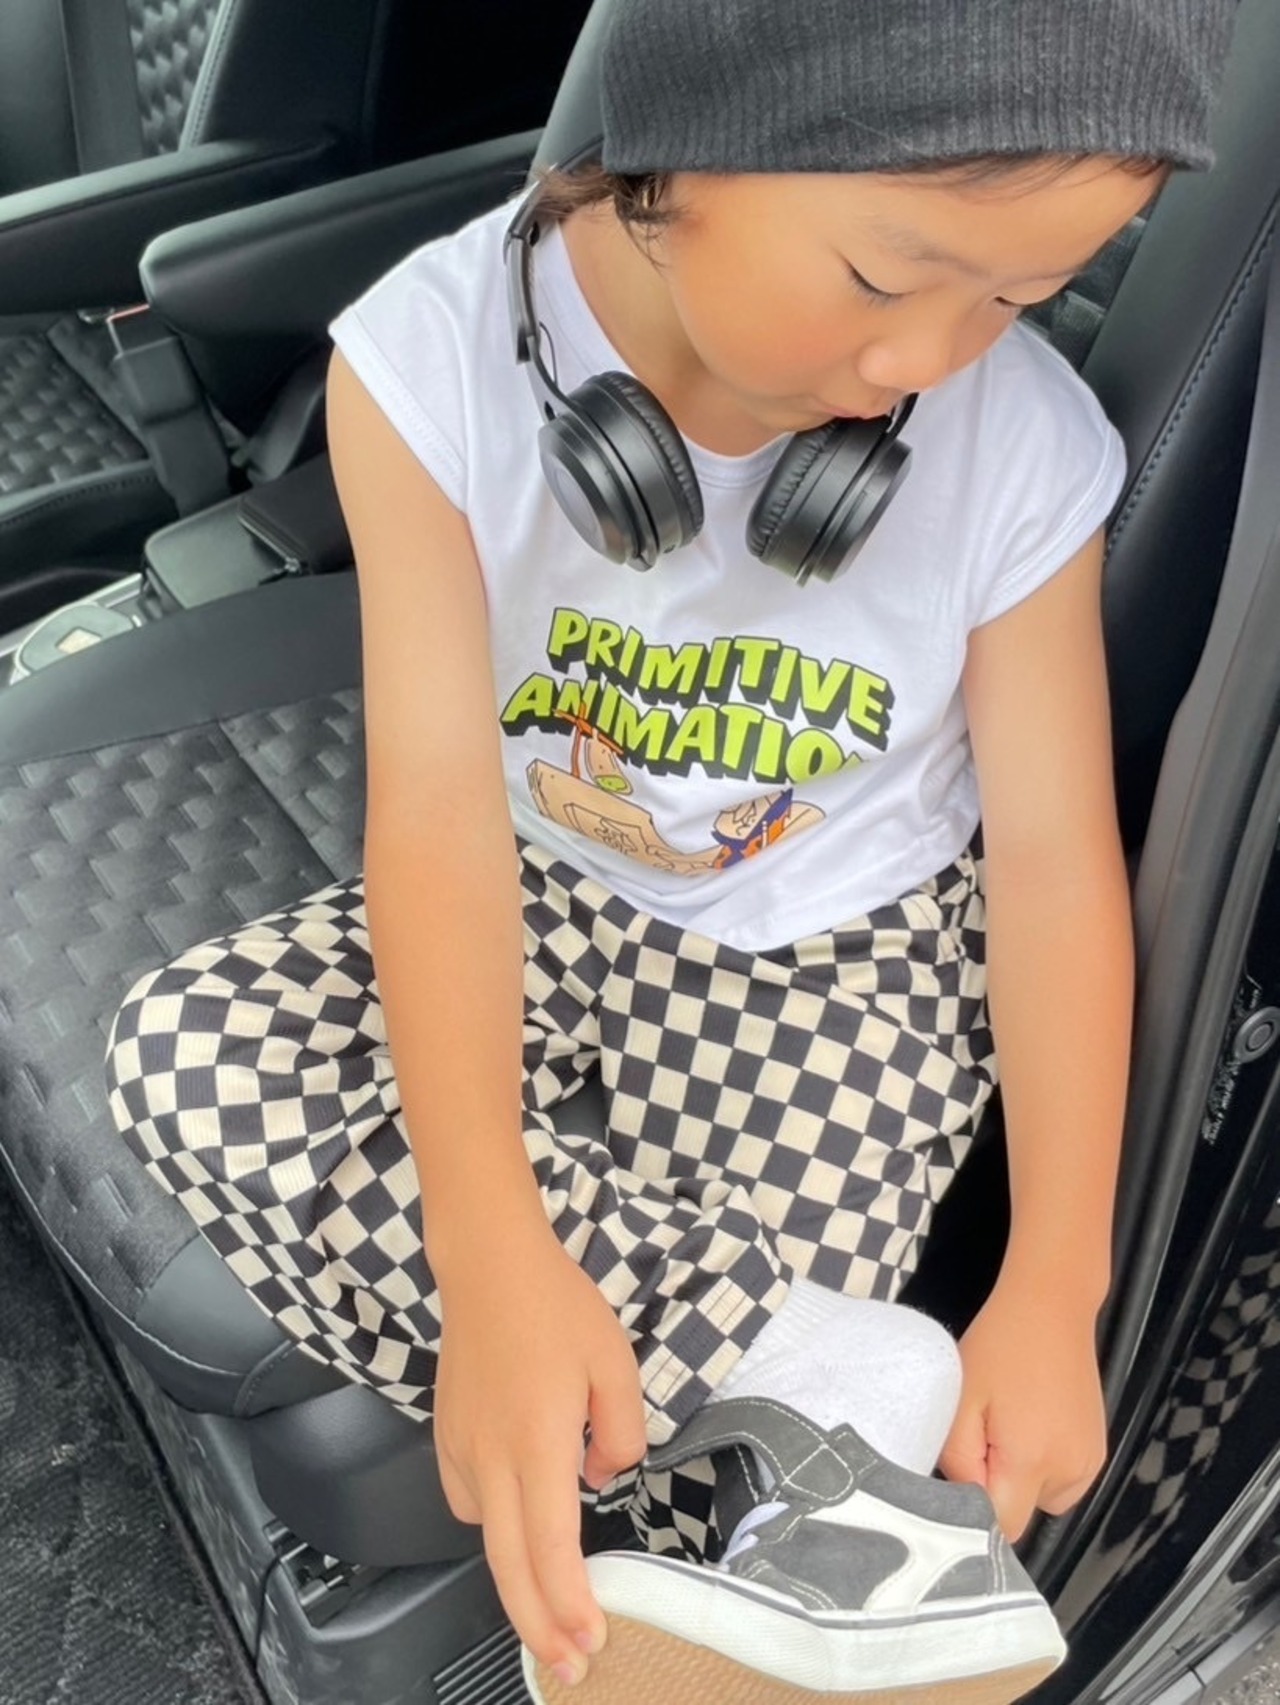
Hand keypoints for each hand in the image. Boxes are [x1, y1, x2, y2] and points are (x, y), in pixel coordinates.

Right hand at [432, 1218, 647, 1684]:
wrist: (490, 1265)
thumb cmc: (557, 1308)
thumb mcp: (617, 1364)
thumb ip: (623, 1433)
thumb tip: (600, 1478)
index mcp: (538, 1440)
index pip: (550, 1545)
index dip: (568, 1604)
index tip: (589, 1641)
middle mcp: (491, 1456)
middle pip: (507, 1565)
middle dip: (538, 1626)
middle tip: (569, 1665)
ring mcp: (461, 1449)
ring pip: (487, 1536)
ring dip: (518, 1576)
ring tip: (553, 1599)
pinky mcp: (445, 1438)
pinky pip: (469, 1501)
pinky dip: (496, 1526)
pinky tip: (519, 1515)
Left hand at [937, 1273, 1107, 1539]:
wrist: (1051, 1306)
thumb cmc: (998, 1348)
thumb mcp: (961, 1400)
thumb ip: (959, 1462)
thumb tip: (967, 1502)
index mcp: (1033, 1461)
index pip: (1002, 1528)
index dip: (975, 1510)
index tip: (963, 1473)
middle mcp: (1072, 1473)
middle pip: (1022, 1514)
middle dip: (996, 1489)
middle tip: (984, 1434)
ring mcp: (1091, 1464)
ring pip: (1041, 1500)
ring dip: (1020, 1478)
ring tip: (1009, 1423)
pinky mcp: (1099, 1453)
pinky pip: (1060, 1481)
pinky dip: (1042, 1466)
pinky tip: (1032, 1423)